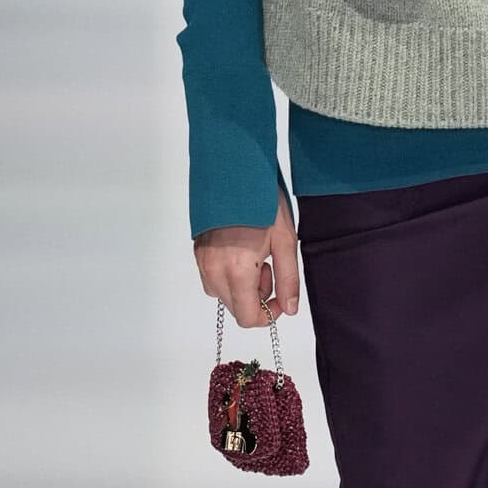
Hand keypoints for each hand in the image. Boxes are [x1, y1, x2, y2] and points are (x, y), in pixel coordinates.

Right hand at [194, 186, 299, 327]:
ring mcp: (202, 261)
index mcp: (237, 270)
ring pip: (223, 294)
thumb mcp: (285, 241)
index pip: (248, 317)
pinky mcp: (197, 252)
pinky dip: (228, 275)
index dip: (268, 314)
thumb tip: (290, 308)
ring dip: (242, 286)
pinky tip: (240, 250)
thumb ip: (288, 280)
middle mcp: (214, 270)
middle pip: (235, 308)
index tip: (280, 297)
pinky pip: (212, 278)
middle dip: (256, 297)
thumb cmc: (262, 201)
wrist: (234, 170)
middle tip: (268, 265)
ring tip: (255, 255)